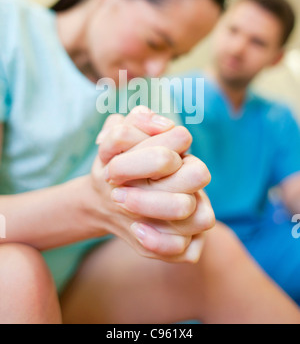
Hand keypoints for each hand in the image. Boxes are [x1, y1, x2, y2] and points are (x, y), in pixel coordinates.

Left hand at [91, 107, 214, 262]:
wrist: (104, 199)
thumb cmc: (114, 166)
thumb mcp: (111, 144)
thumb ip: (125, 126)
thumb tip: (145, 117)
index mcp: (181, 152)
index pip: (181, 138)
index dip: (144, 150)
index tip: (109, 163)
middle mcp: (194, 182)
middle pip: (198, 174)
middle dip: (152, 176)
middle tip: (115, 187)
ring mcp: (195, 213)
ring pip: (195, 214)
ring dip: (151, 207)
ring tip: (119, 202)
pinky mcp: (187, 244)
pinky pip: (186, 249)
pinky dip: (159, 241)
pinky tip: (136, 230)